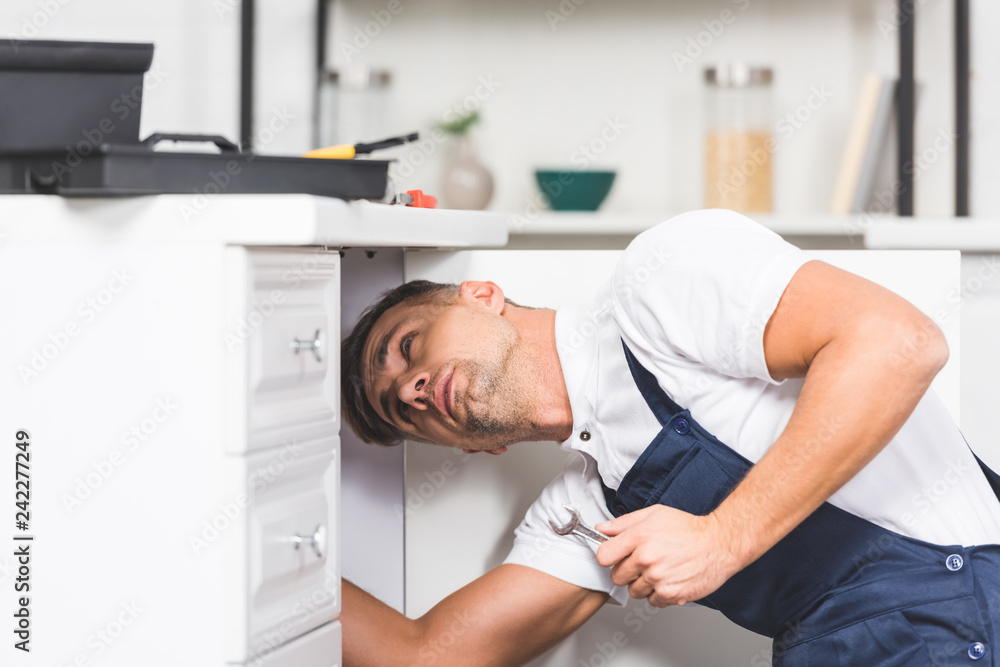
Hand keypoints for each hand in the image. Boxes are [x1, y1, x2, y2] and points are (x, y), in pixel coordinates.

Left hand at [594, 505, 740, 607]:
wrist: (719, 544)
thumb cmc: (689, 528)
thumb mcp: (654, 514)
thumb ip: (623, 522)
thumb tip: (601, 528)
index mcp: (639, 536)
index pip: (603, 556)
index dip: (609, 556)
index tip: (616, 555)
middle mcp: (647, 558)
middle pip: (617, 576)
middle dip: (626, 571)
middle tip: (642, 563)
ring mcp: (658, 578)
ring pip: (634, 591)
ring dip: (642, 584)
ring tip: (659, 570)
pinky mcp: (671, 594)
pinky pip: (652, 601)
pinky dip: (658, 593)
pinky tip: (669, 579)